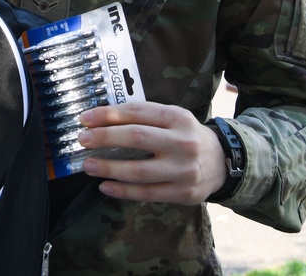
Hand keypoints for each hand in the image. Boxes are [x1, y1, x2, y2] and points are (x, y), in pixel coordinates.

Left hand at [76, 102, 227, 204]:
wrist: (222, 161)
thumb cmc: (185, 135)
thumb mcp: (171, 117)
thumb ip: (143, 117)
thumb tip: (100, 120)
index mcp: (177, 117)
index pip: (137, 112)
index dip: (108, 115)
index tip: (85, 119)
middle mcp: (183, 142)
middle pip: (137, 138)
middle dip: (104, 138)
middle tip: (82, 139)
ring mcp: (185, 170)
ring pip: (139, 170)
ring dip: (108, 168)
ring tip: (88, 165)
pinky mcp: (184, 193)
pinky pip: (147, 193)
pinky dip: (123, 191)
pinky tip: (105, 186)